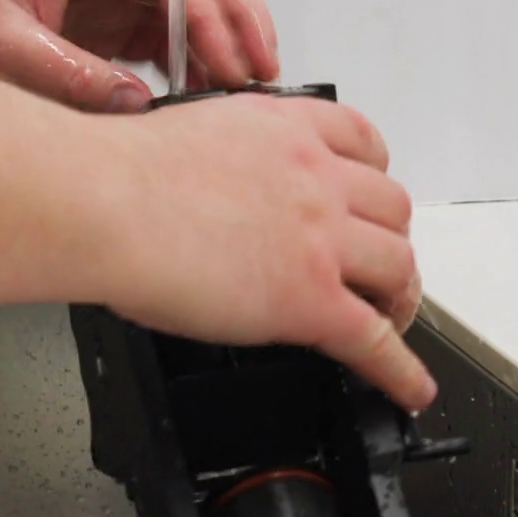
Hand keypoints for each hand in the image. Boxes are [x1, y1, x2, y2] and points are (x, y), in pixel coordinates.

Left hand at [0, 0, 278, 111]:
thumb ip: (65, 74)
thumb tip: (134, 104)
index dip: (207, 15)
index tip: (229, 61)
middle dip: (236, 19)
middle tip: (260, 73)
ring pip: (192, 7)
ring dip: (224, 42)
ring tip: (245, 92)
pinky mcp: (106, 29)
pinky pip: (169, 41)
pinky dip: (196, 66)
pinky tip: (206, 99)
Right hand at [93, 92, 434, 410]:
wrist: (106, 202)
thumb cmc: (123, 172)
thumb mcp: (197, 131)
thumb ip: (233, 154)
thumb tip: (222, 183)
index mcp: (287, 129)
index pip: (363, 141)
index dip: (374, 175)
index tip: (368, 195)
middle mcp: (316, 176)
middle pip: (391, 207)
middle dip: (387, 237)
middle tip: (374, 265)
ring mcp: (320, 238)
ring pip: (398, 265)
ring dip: (398, 294)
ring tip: (388, 316)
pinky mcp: (310, 299)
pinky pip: (375, 339)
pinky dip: (401, 369)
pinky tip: (410, 387)